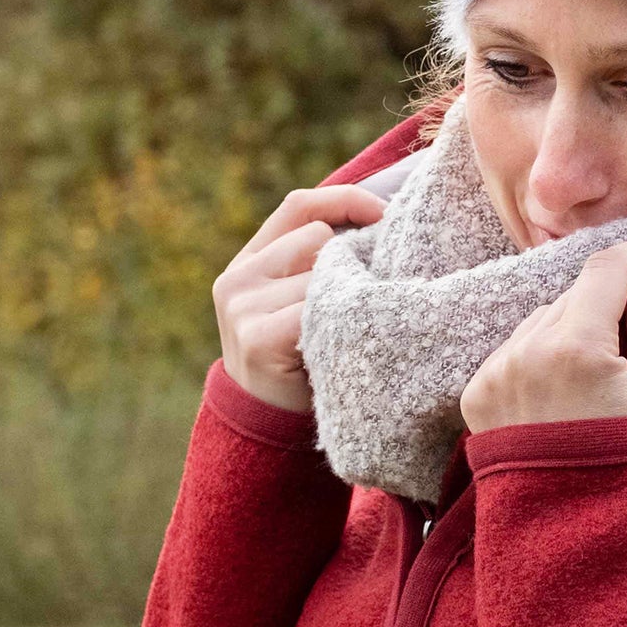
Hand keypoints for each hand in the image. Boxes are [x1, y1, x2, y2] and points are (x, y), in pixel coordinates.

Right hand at [213, 185, 385, 411]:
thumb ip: (320, 263)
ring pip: (322, 274)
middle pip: (316, 238)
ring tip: (350, 329)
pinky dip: (338, 324)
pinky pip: (317, 310)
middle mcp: (238, 279)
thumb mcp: (299, 302)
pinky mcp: (257, 337)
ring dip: (346, 298)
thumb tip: (385, 221)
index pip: (299, 206)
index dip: (346, 201)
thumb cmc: (300, 358)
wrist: (267, 426)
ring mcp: (242, 308)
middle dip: (350, 262)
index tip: (388, 215)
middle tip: (368, 294)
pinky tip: (340, 344)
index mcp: (248, 261)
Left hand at [460, 241, 626, 432]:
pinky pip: (513, 350)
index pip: (603, 268)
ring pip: (541, 321)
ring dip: (566, 334)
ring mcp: (496, 370)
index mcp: (577, 346)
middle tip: (622, 353)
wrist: (569, 523)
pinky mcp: (476, 390)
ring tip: (585, 385)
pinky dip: (535, 360)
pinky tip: (555, 398)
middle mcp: (528, 349)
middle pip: (572, 296)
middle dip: (601, 309)